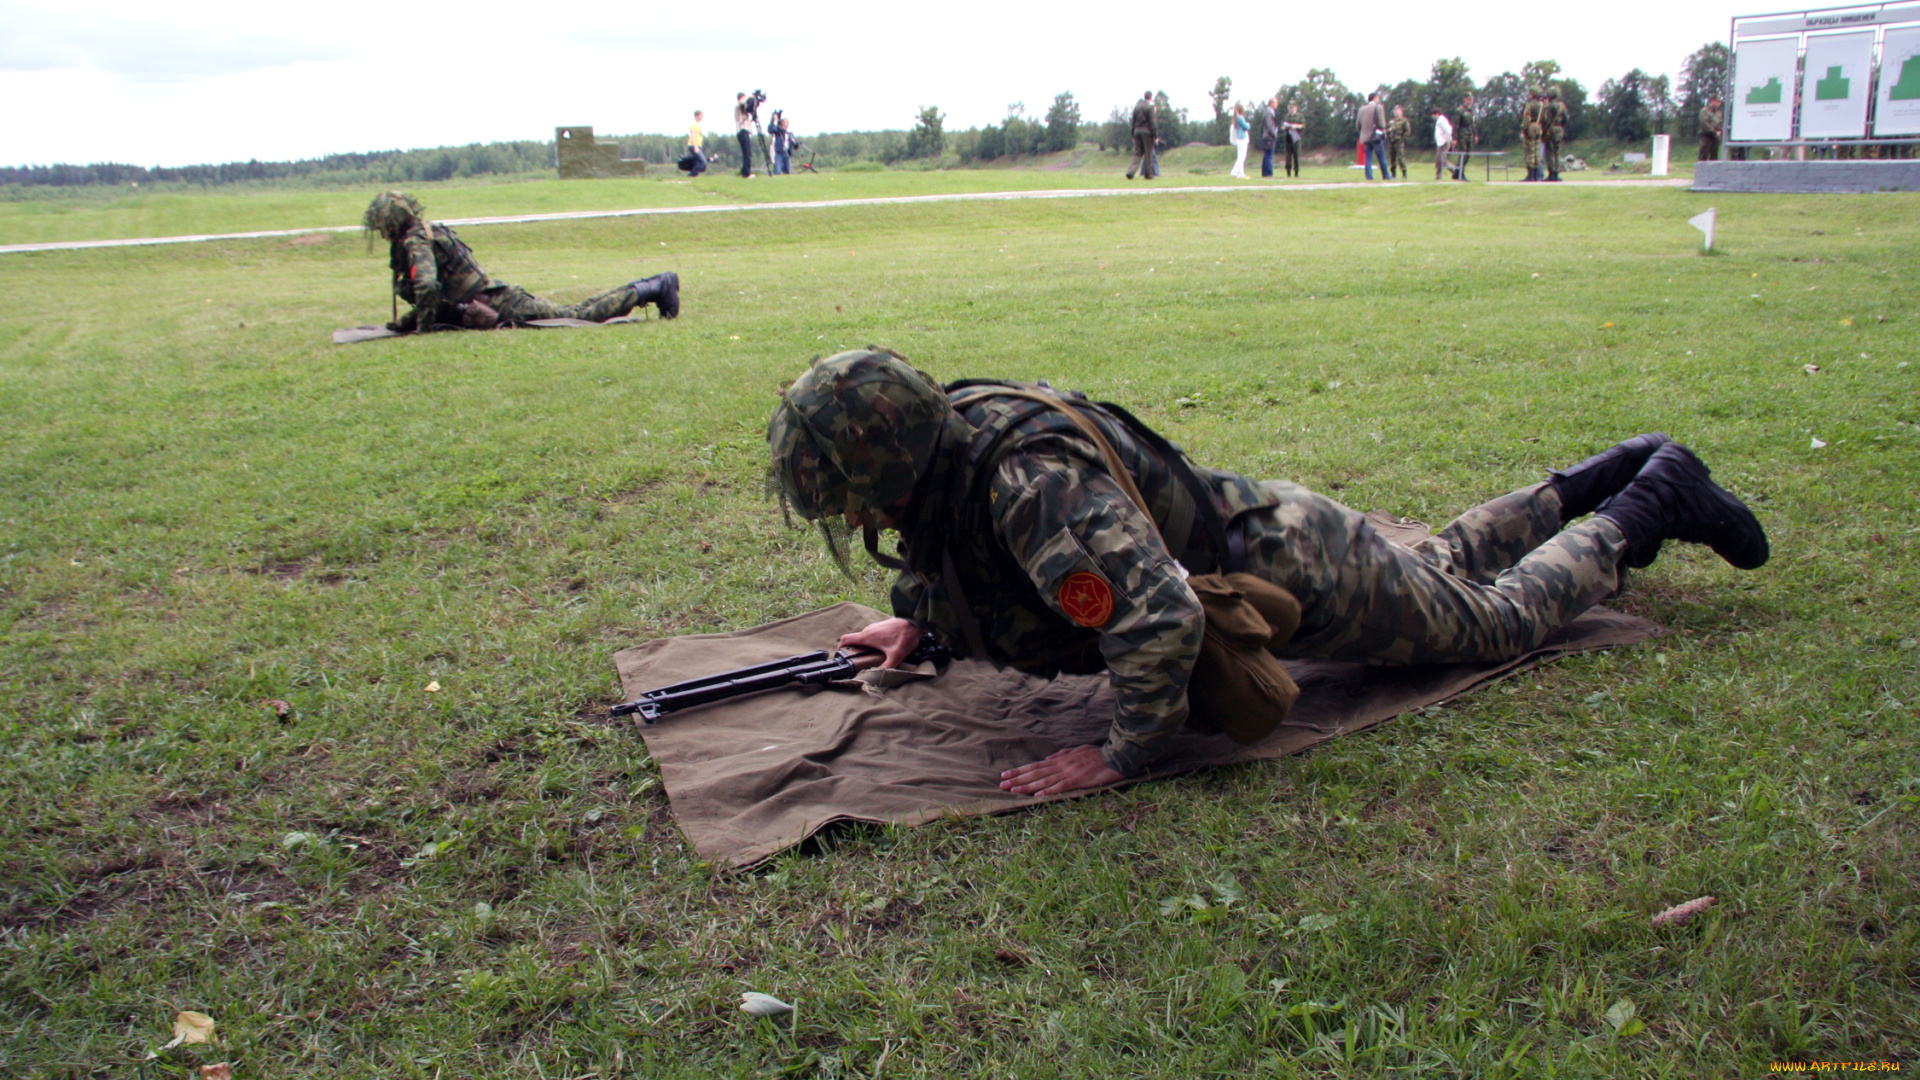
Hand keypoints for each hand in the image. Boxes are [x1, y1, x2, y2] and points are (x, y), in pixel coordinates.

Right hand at [837, 617, 921, 669]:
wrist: (915, 622)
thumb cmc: (904, 637)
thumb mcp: (896, 656)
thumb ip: (887, 668)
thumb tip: (879, 678)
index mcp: (867, 636)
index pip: (845, 639)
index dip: (840, 648)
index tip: (841, 656)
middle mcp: (868, 630)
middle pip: (855, 641)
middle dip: (854, 651)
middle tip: (859, 662)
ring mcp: (874, 627)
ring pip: (864, 638)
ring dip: (864, 647)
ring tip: (870, 657)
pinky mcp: (881, 626)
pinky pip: (871, 635)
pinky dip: (871, 642)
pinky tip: (881, 649)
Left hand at [999, 744, 1124, 796]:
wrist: (1115, 756)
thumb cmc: (1098, 754)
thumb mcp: (1077, 751)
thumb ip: (1062, 755)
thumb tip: (1048, 760)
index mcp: (1060, 760)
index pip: (1035, 766)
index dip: (1019, 771)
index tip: (1005, 775)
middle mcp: (1061, 765)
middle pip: (1035, 773)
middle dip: (1017, 779)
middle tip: (1001, 785)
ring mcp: (1069, 773)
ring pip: (1043, 780)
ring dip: (1027, 786)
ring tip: (1013, 791)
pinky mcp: (1078, 780)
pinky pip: (1061, 787)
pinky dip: (1048, 791)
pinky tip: (1038, 795)